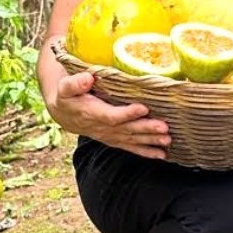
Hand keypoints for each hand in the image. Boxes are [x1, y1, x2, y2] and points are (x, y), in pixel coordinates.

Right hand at [49, 71, 170, 159]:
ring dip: (151, 141)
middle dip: (146, 129)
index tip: (143, 108)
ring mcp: (110, 135)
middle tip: (164, 127)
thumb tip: (88, 78)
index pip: (112, 116)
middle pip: (127, 130)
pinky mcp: (115, 139)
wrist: (64, 114)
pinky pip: (131, 147)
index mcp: (92, 113)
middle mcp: (102, 128)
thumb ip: (75, 83)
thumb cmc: (68, 96)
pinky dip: (147, 152)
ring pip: (132, 139)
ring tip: (167, 140)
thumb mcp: (65, 87)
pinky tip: (162, 154)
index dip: (127, 113)